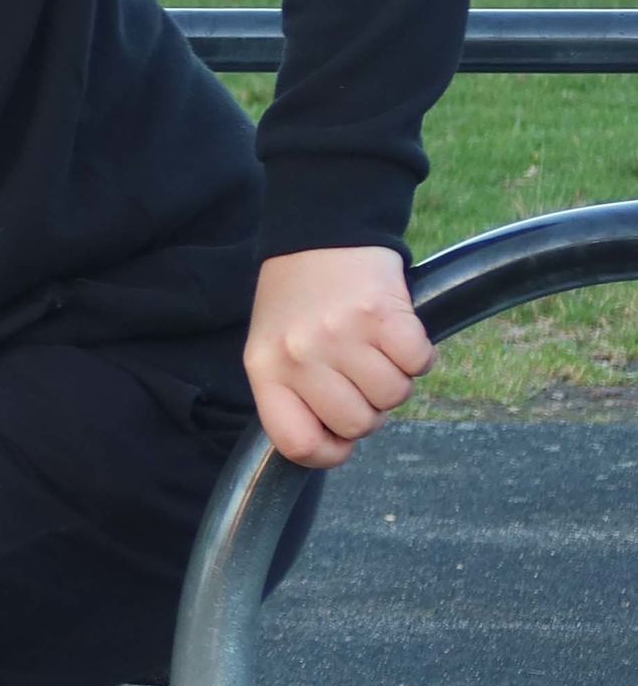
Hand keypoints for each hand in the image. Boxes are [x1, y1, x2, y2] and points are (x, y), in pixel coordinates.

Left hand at [244, 246, 433, 467]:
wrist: (320, 232)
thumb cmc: (297, 301)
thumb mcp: (272, 348)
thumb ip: (294, 398)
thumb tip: (335, 446)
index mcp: (266, 369)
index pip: (297, 443)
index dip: (328, 452)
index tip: (340, 439)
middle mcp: (300, 354)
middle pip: (358, 424)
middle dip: (369, 407)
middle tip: (359, 374)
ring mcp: (341, 333)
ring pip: (394, 396)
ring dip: (394, 378)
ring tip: (375, 349)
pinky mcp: (382, 312)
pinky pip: (419, 363)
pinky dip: (418, 354)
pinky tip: (396, 334)